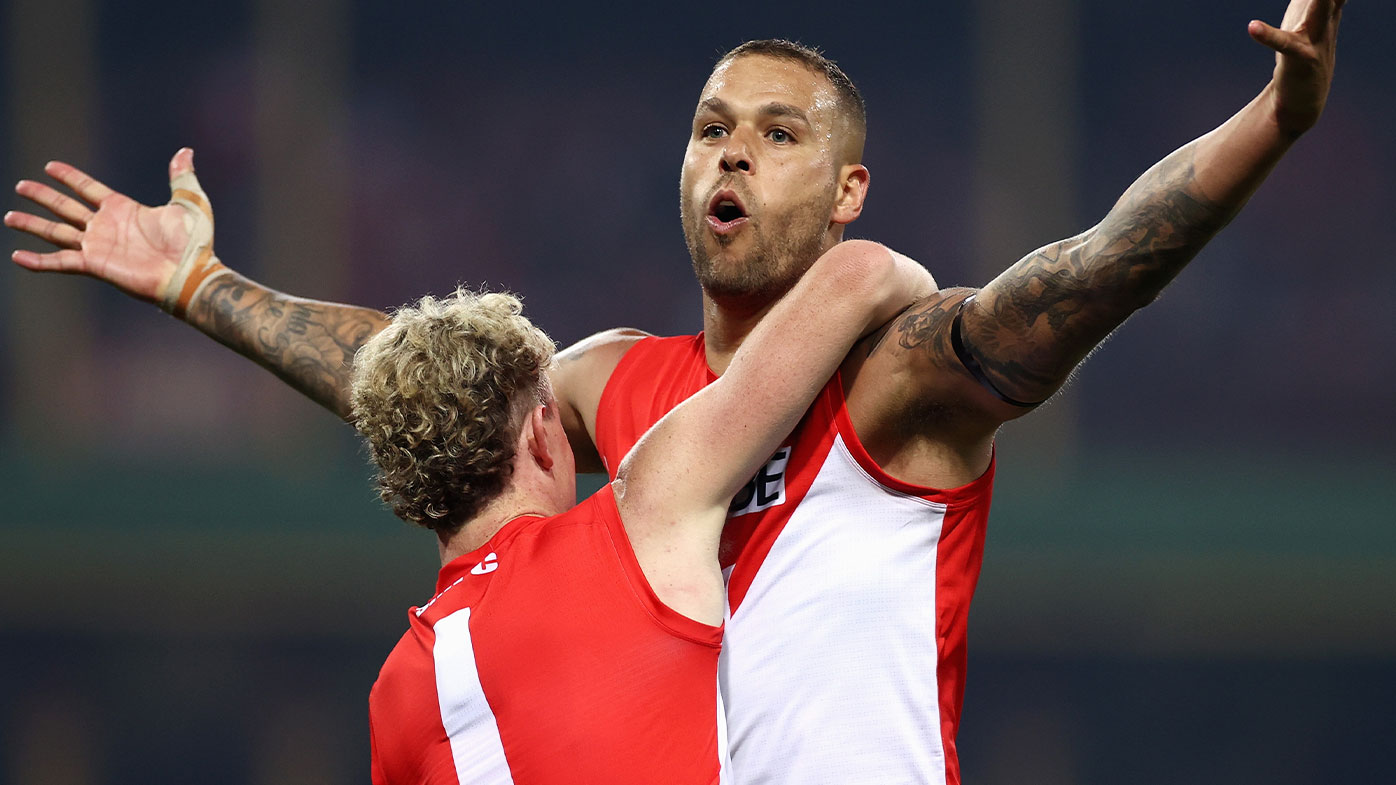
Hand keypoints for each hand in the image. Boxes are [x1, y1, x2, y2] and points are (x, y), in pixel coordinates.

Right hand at [6, 148, 205, 303]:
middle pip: (66, 207)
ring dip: (32, 224)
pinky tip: (18, 256)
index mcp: (123, 209)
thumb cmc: (193, 243)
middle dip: (44, 197)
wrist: (190, 274)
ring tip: (9, 217)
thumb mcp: (190, 203)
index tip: (50, 166)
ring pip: (56, 231)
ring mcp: (98, 246)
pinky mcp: (95, 265)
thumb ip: (181, 176)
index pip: (88, 188)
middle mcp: (106, 226)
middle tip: (22, 186)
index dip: (70, 177)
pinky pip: (60, 261)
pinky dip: (38, 261)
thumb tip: (186, 150)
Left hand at [1248, 0, 1345, 136]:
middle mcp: (1326, 26)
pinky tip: (1253, 27)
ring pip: (1320, 11)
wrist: (1302, 105)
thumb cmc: (1300, 61)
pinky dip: (1268, 36)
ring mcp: (1316, 43)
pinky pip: (1284, 44)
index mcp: (1327, 16)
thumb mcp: (1308, 27)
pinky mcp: (1301, 60)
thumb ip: (1311, 5)